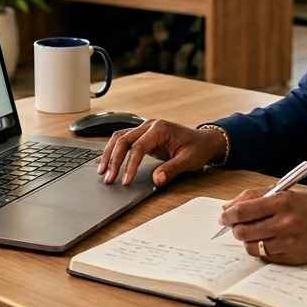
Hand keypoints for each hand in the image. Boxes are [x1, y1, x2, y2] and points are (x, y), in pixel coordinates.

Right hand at [98, 120, 222, 186]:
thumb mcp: (188, 160)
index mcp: (160, 128)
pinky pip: (123, 140)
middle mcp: (149, 125)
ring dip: (109, 154)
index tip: (126, 181)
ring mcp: (144, 129)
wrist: (203, 141)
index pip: (138, 147)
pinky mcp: (143, 136)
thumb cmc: (197, 148)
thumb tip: (156, 179)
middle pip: (123, 140)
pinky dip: (114, 151)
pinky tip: (108, 163)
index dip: (130, 165)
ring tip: (102, 171)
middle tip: (108, 178)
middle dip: (114, 160)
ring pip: (119, 138)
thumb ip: (172, 169)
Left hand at [220, 186, 306, 264]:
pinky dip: (262, 250)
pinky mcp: (294, 258)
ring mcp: (289, 243)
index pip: (243, 210)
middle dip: (235, 229)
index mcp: (284, 201)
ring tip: (254, 234)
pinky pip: (266, 257)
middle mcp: (285, 222)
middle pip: (243, 231)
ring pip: (252, 247)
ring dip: (247, 241)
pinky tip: (269, 242)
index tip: (224, 216)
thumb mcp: (290, 190)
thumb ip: (258, 196)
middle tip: (237, 226)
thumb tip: (229, 206)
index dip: (228, 215)